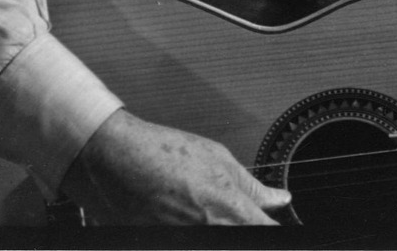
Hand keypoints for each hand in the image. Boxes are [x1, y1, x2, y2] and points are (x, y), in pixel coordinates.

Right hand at [61, 108, 291, 224]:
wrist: (116, 161)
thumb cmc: (164, 155)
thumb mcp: (219, 159)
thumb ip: (252, 187)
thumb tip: (279, 198)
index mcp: (229, 211)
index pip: (267, 233)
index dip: (274, 230)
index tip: (274, 225)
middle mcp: (209, 235)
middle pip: (243, 239)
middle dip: (245, 229)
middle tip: (231, 214)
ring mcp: (186, 244)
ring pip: (219, 242)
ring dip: (219, 229)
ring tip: (200, 210)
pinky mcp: (161, 244)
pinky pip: (192, 243)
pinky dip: (194, 233)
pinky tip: (186, 217)